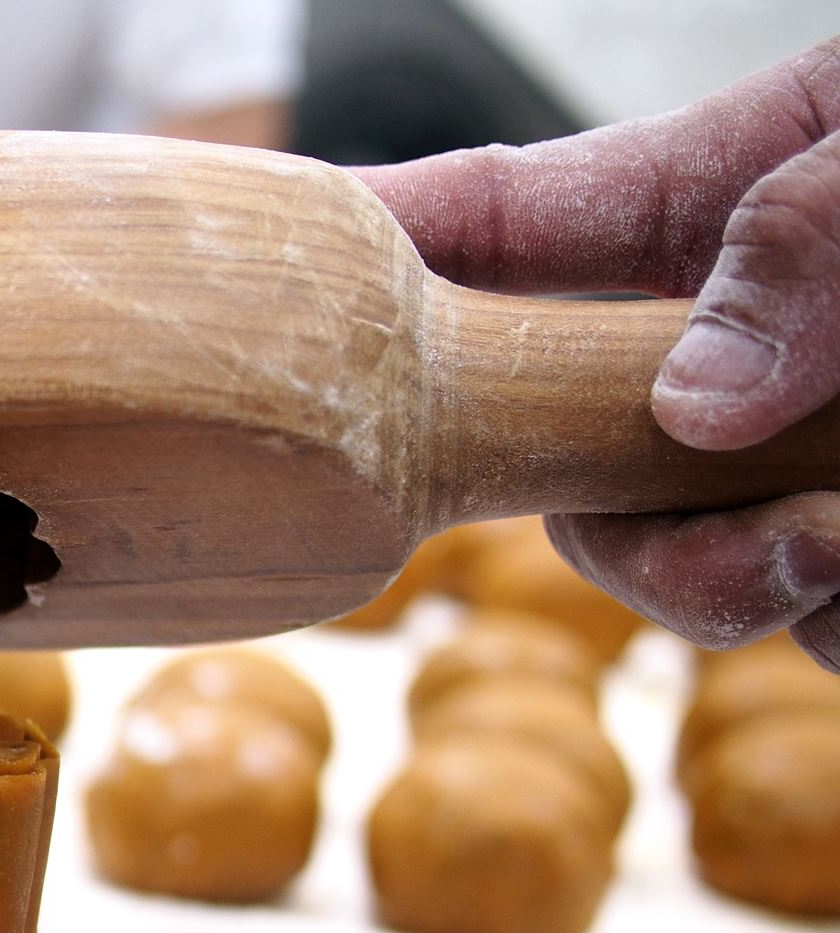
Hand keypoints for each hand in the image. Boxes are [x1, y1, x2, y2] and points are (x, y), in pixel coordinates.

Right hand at [357, 39, 839, 670]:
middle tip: (752, 532)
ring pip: (682, 571)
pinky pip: (806, 625)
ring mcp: (783, 455)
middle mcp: (726, 342)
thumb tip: (698, 405)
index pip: (496, 223)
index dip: (373, 249)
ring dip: (749, 583)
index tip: (259, 281)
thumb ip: (806, 244)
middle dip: (627, 528)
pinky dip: (839, 617)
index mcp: (712, 199)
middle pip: (568, 465)